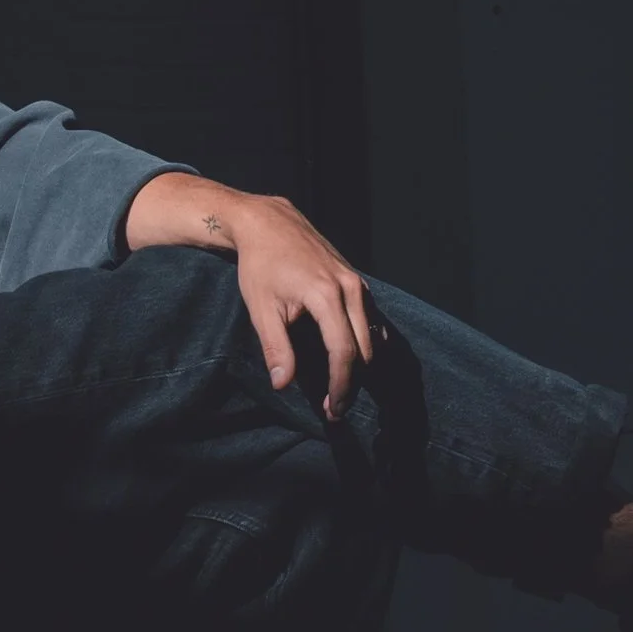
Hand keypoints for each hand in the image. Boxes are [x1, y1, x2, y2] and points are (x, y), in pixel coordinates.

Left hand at [223, 192, 376, 418]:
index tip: (332, 409)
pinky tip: (348, 359)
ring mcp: (357, 282)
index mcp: (327, 296)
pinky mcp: (357, 280)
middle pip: (364, 348)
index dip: (340, 385)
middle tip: (334, 407)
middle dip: (352, 382)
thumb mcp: (261, 308)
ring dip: (360, 365)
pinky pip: (370, 318)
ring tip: (339, 388)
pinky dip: (364, 342)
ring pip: (372, 334)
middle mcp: (351, 288)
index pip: (343, 352)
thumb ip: (276, 347)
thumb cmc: (260, 265)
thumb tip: (282, 384)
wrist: (268, 223)